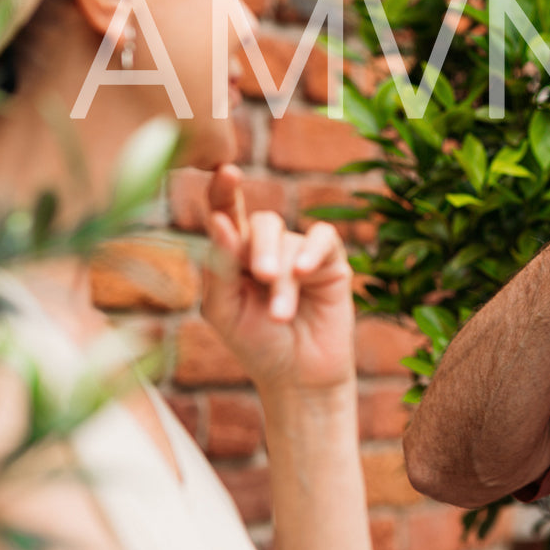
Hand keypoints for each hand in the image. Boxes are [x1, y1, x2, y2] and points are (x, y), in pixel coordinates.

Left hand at [202, 166, 356, 397]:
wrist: (297, 378)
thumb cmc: (255, 345)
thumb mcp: (225, 309)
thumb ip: (219, 265)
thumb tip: (218, 220)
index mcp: (233, 255)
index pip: (227, 214)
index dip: (224, 191)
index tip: (224, 172)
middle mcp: (266, 247)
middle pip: (261, 223)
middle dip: (258, 249)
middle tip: (260, 277)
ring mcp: (300, 253)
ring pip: (289, 240)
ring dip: (283, 277)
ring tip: (280, 314)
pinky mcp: (330, 263)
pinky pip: (323, 239)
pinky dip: (312, 252)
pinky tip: (305, 271)